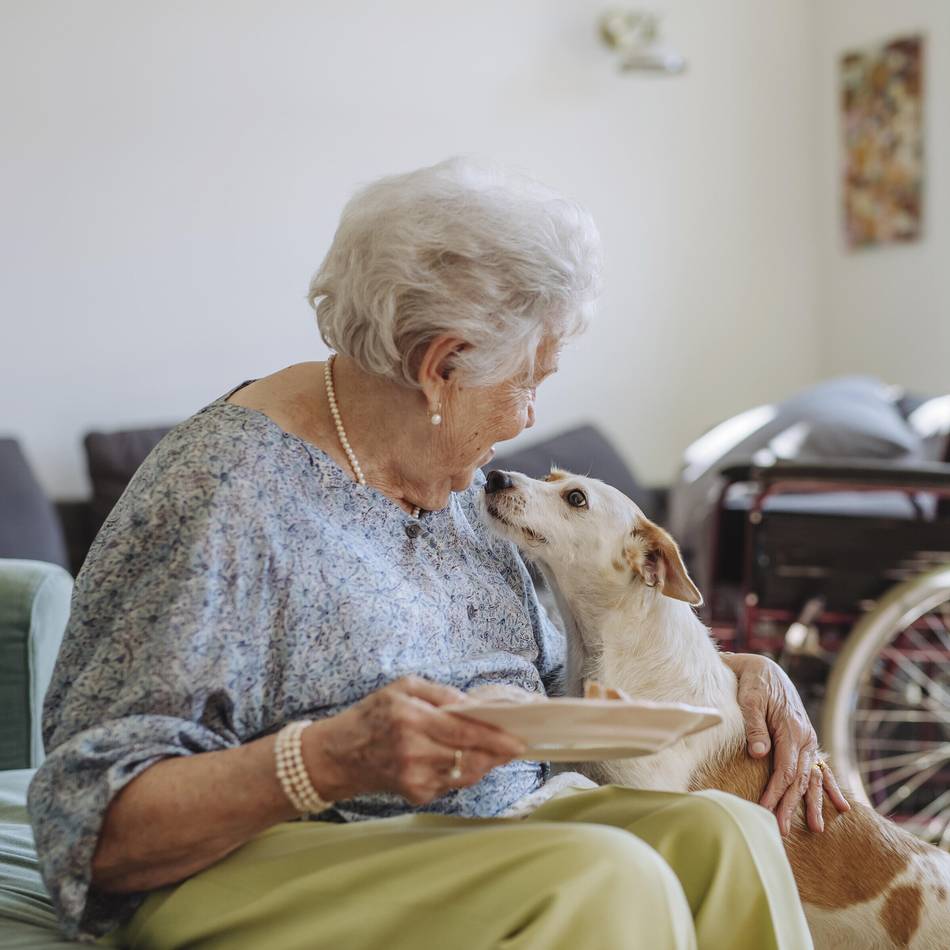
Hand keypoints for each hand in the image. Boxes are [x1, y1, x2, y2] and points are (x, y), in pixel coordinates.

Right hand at [302, 676, 526, 805]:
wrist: (338, 756)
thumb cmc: (373, 715)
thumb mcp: (403, 688)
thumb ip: (440, 693)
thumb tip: (473, 705)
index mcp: (411, 720)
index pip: (463, 732)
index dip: (495, 738)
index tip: (519, 741)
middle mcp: (414, 752)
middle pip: (470, 757)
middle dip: (497, 753)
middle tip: (515, 744)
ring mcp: (415, 778)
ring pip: (466, 774)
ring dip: (484, 763)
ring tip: (494, 750)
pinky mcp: (416, 795)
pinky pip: (452, 784)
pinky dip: (463, 772)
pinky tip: (462, 759)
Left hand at [722, 653, 849, 834]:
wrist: (764, 668)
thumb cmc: (753, 682)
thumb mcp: (750, 699)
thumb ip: (755, 725)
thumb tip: (758, 753)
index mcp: (792, 729)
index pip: (785, 769)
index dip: (776, 792)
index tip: (765, 811)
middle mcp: (805, 737)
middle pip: (799, 778)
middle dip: (791, 805)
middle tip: (781, 831)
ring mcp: (808, 740)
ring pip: (810, 776)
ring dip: (813, 803)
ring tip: (817, 829)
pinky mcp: (805, 740)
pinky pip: (818, 768)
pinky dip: (827, 787)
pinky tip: (840, 806)